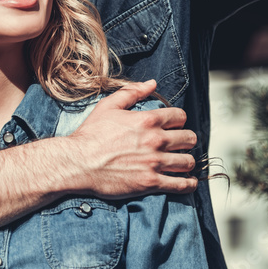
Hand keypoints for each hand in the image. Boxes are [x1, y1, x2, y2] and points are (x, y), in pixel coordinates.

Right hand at [67, 79, 198, 196]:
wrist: (78, 163)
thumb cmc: (91, 135)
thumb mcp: (109, 106)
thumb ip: (132, 92)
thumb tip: (152, 83)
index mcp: (148, 120)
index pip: (180, 117)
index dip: (179, 120)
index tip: (175, 126)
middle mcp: (156, 140)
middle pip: (189, 139)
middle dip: (187, 140)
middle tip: (181, 145)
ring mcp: (154, 163)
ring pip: (188, 162)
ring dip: (187, 162)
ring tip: (182, 163)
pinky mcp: (151, 183)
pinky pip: (180, 184)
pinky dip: (188, 184)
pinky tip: (187, 182)